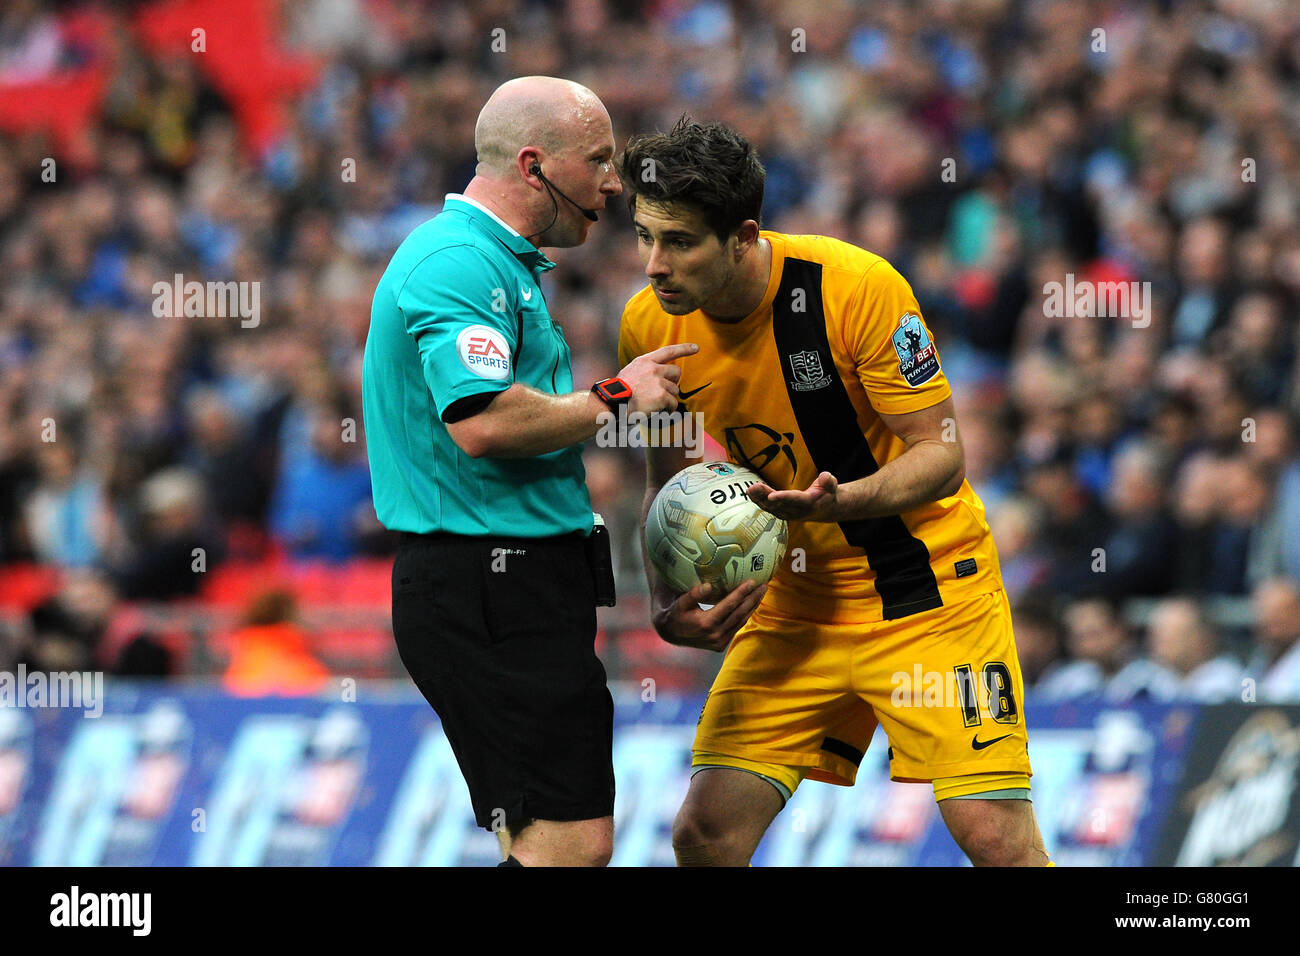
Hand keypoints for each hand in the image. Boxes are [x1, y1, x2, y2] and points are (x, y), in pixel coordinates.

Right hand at [618, 343, 697, 414]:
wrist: (612, 404)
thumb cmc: (618, 392)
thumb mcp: (630, 373)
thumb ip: (645, 371)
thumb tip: (659, 377)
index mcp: (645, 361)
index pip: (668, 351)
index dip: (684, 349)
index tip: (695, 347)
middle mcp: (653, 369)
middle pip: (676, 372)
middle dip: (673, 382)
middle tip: (663, 392)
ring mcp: (658, 382)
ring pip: (675, 390)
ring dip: (667, 399)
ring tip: (653, 404)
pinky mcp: (661, 395)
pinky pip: (673, 404)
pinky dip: (667, 410)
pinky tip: (656, 411)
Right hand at [652, 579, 766, 651]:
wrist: (671, 634)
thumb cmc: (676, 612)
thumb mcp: (681, 602)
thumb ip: (694, 594)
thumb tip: (708, 586)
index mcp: (706, 623)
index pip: (729, 605)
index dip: (742, 593)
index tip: (753, 581)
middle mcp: (715, 635)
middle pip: (739, 613)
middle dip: (753, 598)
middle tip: (764, 585)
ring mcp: (719, 642)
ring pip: (741, 621)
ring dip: (752, 607)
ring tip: (761, 592)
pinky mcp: (720, 645)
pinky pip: (736, 627)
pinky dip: (745, 615)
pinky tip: (751, 604)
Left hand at [747, 471, 839, 520]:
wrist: (826, 508)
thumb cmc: (828, 493)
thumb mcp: (832, 485)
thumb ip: (828, 481)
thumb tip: (825, 476)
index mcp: (810, 503)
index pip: (795, 500)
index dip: (783, 498)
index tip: (772, 496)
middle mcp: (798, 511)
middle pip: (779, 504)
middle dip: (765, 496)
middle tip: (754, 487)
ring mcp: (789, 514)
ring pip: (772, 508)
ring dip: (760, 499)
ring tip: (750, 489)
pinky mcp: (783, 513)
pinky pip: (769, 509)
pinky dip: (760, 501)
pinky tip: (752, 494)